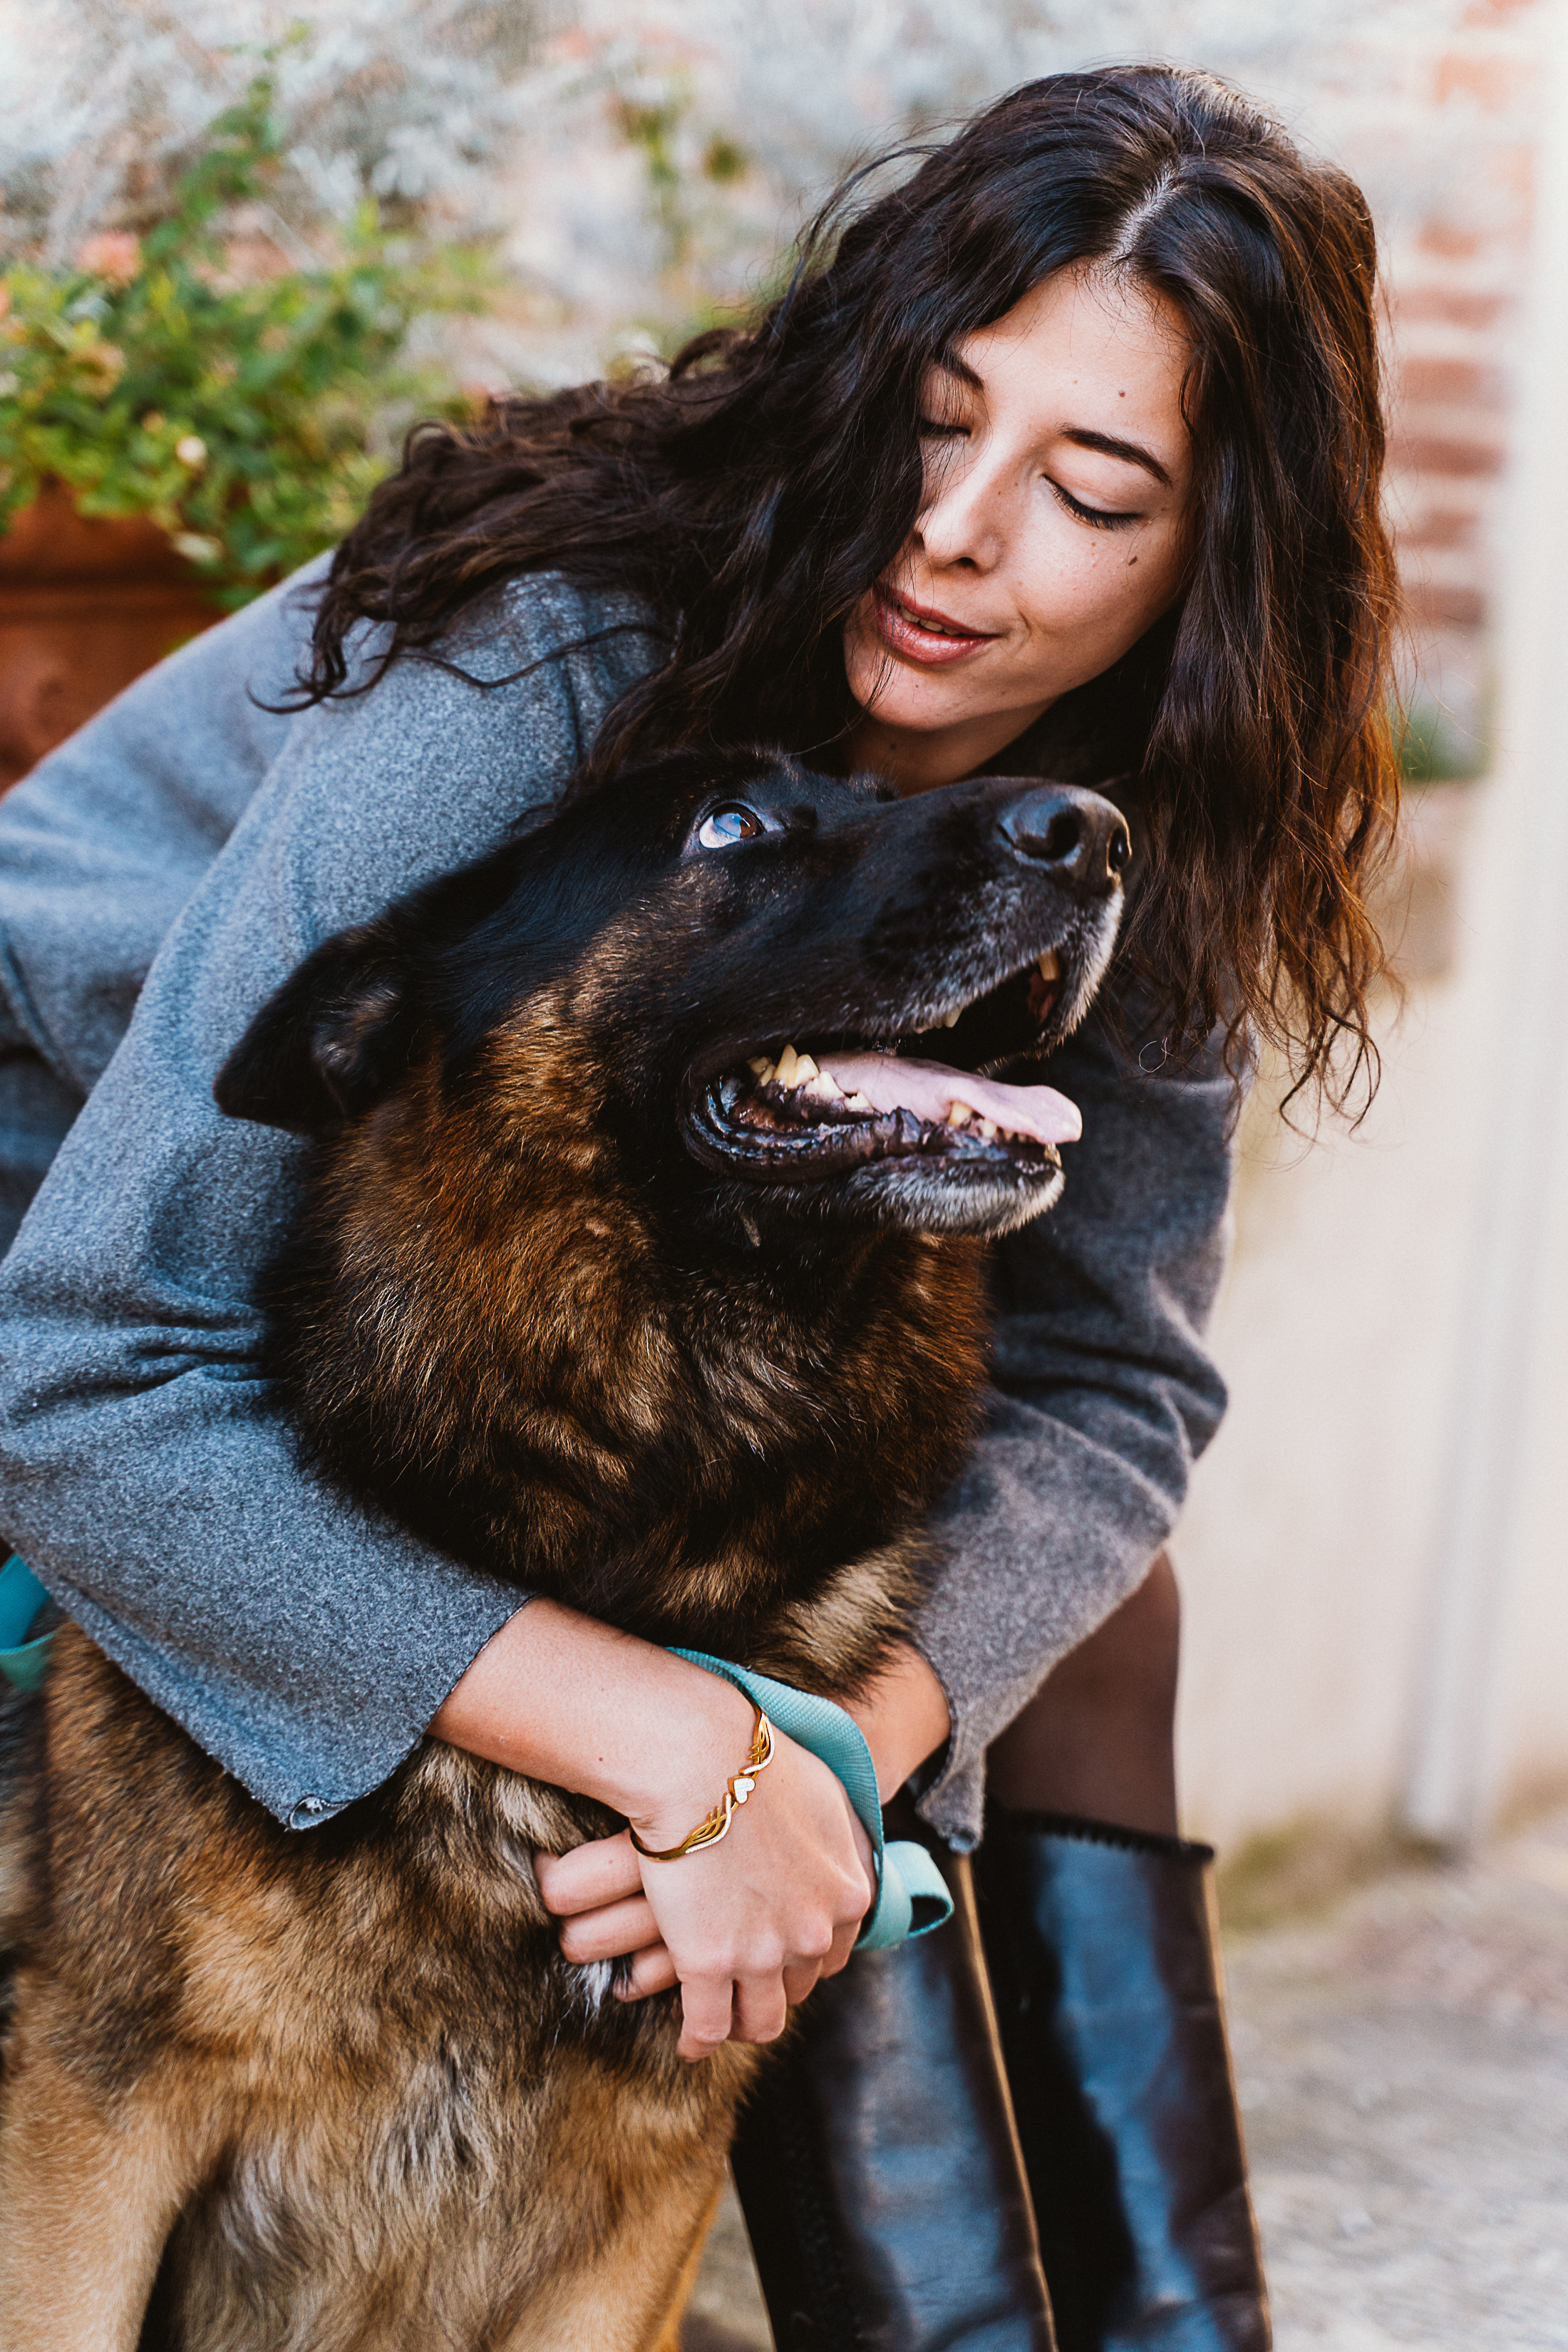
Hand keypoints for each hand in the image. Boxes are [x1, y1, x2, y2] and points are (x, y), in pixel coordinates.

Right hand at [538, 1729, 875, 2060]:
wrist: (702, 1761)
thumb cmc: (758, 1762)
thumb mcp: (825, 1796)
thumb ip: (837, 1837)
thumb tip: (835, 1850)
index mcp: (849, 1894)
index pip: (836, 1952)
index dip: (807, 1959)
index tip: (785, 1959)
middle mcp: (815, 1933)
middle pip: (800, 1987)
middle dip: (777, 1989)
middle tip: (750, 1986)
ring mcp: (763, 1955)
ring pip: (759, 2020)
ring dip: (742, 2024)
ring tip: (722, 2021)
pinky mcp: (710, 1964)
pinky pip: (707, 2026)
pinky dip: (698, 2041)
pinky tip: (690, 2043)